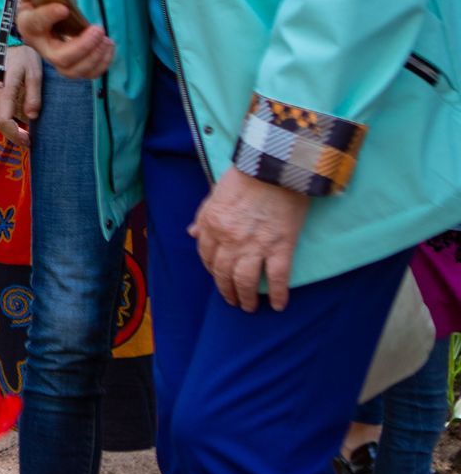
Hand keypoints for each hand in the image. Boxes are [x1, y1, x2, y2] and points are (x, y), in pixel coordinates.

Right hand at [0, 44, 44, 145]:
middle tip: (28, 142)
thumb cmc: (24, 54)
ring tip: (25, 134)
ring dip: (9, 129)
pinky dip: (7, 120)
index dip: (15, 134)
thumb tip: (31, 116)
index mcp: (4, 90)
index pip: (4, 119)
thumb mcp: (34, 73)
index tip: (28, 140)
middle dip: (12, 135)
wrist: (8, 39)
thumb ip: (33, 95)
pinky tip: (19, 122)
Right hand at [6, 0, 113, 78]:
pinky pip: (88, 73)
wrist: (44, 25)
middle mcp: (43, 48)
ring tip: (106, 39)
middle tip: (97, 29)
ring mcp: (59, 61)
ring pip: (75, 70)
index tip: (64, 7)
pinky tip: (108, 47)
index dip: (48, 16)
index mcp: (29, 26)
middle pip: (59, 57)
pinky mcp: (74, 67)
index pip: (35, 24)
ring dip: (94, 56)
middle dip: (81, 46)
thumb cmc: (39, 7)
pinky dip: (101, 63)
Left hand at [191, 167, 309, 310]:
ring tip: (249, 307)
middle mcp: (229, 239)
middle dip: (226, 290)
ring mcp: (255, 245)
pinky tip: (277, 305)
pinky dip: (276, 294)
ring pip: (245, 280)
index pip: (206, 256)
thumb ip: (204, 215)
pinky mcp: (280, 246)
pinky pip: (276, 278)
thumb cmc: (246, 176)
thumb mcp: (215, 194)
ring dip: (246, 297)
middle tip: (232, 301)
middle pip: (223, 272)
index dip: (211, 270)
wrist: (275, 166)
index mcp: (211, 224)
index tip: (218, 277)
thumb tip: (192, 233)